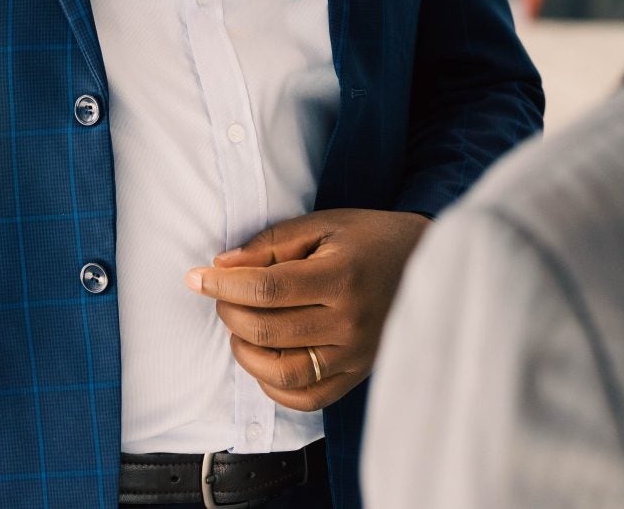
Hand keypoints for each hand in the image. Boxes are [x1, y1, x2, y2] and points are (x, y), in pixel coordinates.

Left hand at [185, 209, 430, 412]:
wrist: (427, 263)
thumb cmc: (368, 239)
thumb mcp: (322, 225)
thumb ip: (271, 244)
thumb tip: (222, 266)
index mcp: (342, 276)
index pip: (267, 288)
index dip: (223, 285)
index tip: (195, 277)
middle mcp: (350, 322)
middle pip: (267, 330)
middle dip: (229, 312)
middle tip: (221, 295)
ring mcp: (355, 355)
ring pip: (282, 372)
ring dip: (245, 352)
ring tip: (239, 327)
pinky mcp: (357, 375)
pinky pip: (306, 397)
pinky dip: (274, 385)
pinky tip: (263, 358)